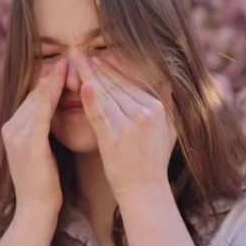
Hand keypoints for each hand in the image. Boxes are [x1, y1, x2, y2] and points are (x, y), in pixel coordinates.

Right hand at [1, 58, 67, 212]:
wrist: (36, 209)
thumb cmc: (45, 183)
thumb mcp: (41, 151)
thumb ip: (42, 130)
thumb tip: (53, 112)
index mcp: (12, 129)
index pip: (32, 99)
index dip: (49, 82)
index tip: (64, 65)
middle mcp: (10, 129)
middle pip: (34, 96)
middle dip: (52, 76)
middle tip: (70, 56)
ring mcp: (16, 136)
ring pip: (37, 101)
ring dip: (53, 81)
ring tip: (68, 63)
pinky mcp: (28, 144)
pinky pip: (41, 114)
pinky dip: (49, 98)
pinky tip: (58, 84)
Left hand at [71, 51, 176, 201]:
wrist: (144, 191)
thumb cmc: (154, 162)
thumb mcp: (170, 131)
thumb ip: (169, 104)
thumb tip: (168, 80)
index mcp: (157, 108)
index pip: (129, 82)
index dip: (111, 68)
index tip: (98, 58)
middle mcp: (145, 113)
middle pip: (115, 85)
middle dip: (96, 68)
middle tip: (80, 54)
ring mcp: (128, 126)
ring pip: (105, 95)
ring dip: (88, 76)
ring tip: (75, 62)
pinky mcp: (112, 139)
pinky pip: (99, 114)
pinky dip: (91, 99)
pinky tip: (82, 85)